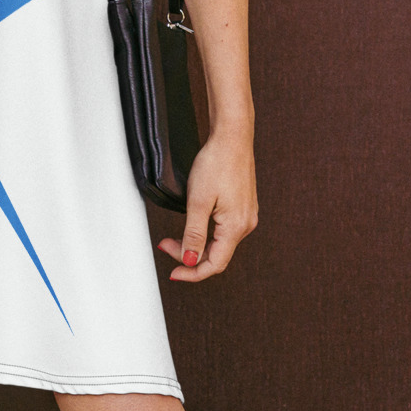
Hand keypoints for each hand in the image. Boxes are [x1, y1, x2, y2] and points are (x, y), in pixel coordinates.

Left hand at [158, 126, 256, 281]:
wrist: (232, 138)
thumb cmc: (216, 163)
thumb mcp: (198, 201)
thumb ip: (194, 234)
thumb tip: (190, 261)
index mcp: (236, 227)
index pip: (215, 264)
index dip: (192, 272)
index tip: (172, 273)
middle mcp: (245, 225)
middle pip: (216, 255)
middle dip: (189, 255)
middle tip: (165, 244)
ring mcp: (246, 216)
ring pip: (219, 243)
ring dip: (196, 245)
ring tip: (174, 238)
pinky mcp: (242, 208)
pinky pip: (224, 231)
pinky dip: (206, 234)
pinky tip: (192, 227)